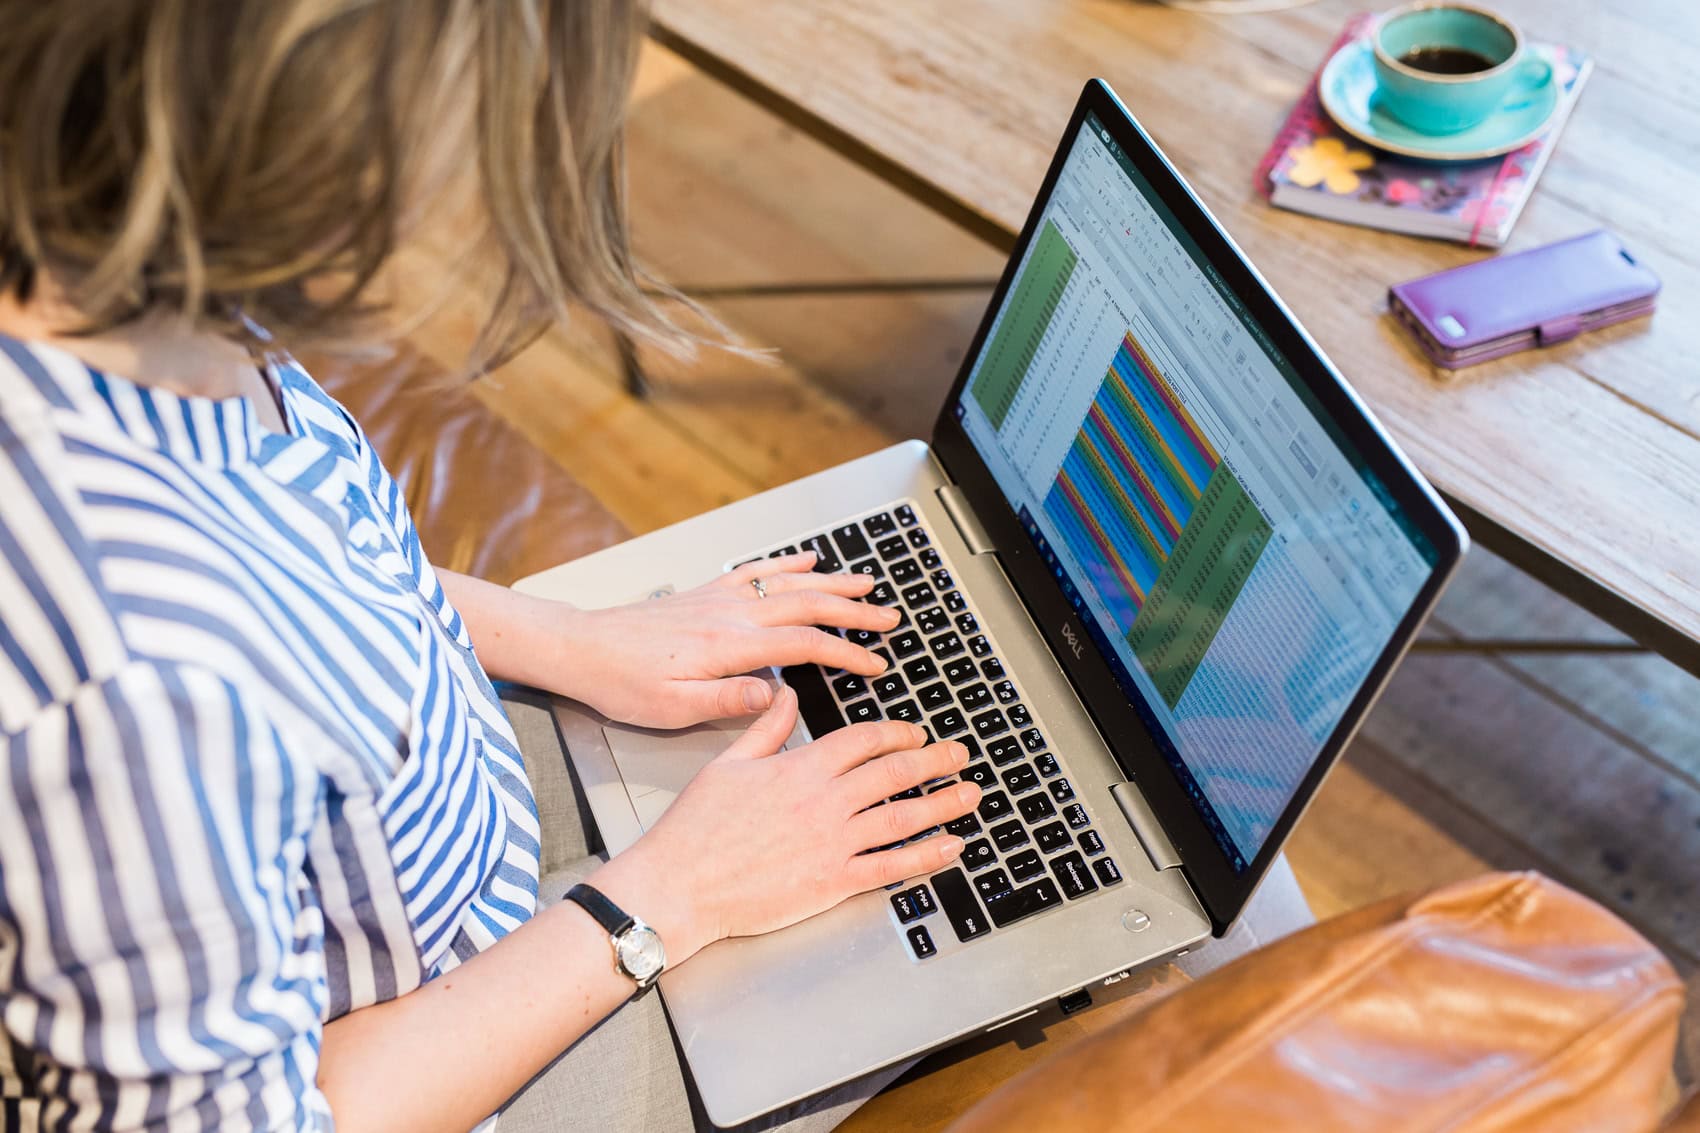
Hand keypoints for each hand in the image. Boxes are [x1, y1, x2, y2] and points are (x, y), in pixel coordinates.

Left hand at [543, 552, 900, 728]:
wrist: (580, 648)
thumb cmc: (621, 683)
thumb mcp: (671, 709)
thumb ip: (727, 702)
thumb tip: (776, 698)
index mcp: (729, 647)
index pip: (804, 646)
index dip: (846, 655)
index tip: (875, 666)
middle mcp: (729, 615)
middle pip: (807, 606)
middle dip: (854, 613)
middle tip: (889, 620)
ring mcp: (719, 599)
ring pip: (788, 583)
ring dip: (831, 583)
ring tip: (866, 584)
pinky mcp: (706, 594)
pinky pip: (755, 571)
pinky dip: (787, 563)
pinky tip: (807, 560)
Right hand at [592, 687, 979, 962]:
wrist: (680, 886)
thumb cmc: (695, 830)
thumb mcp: (727, 764)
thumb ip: (766, 728)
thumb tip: (785, 693)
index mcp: (800, 768)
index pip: (864, 741)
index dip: (897, 734)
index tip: (915, 734)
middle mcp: (824, 802)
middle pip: (894, 774)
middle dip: (934, 761)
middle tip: (958, 754)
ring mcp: (832, 844)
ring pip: (903, 817)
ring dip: (943, 803)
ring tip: (970, 794)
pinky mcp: (832, 882)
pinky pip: (891, 866)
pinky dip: (927, 856)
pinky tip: (951, 847)